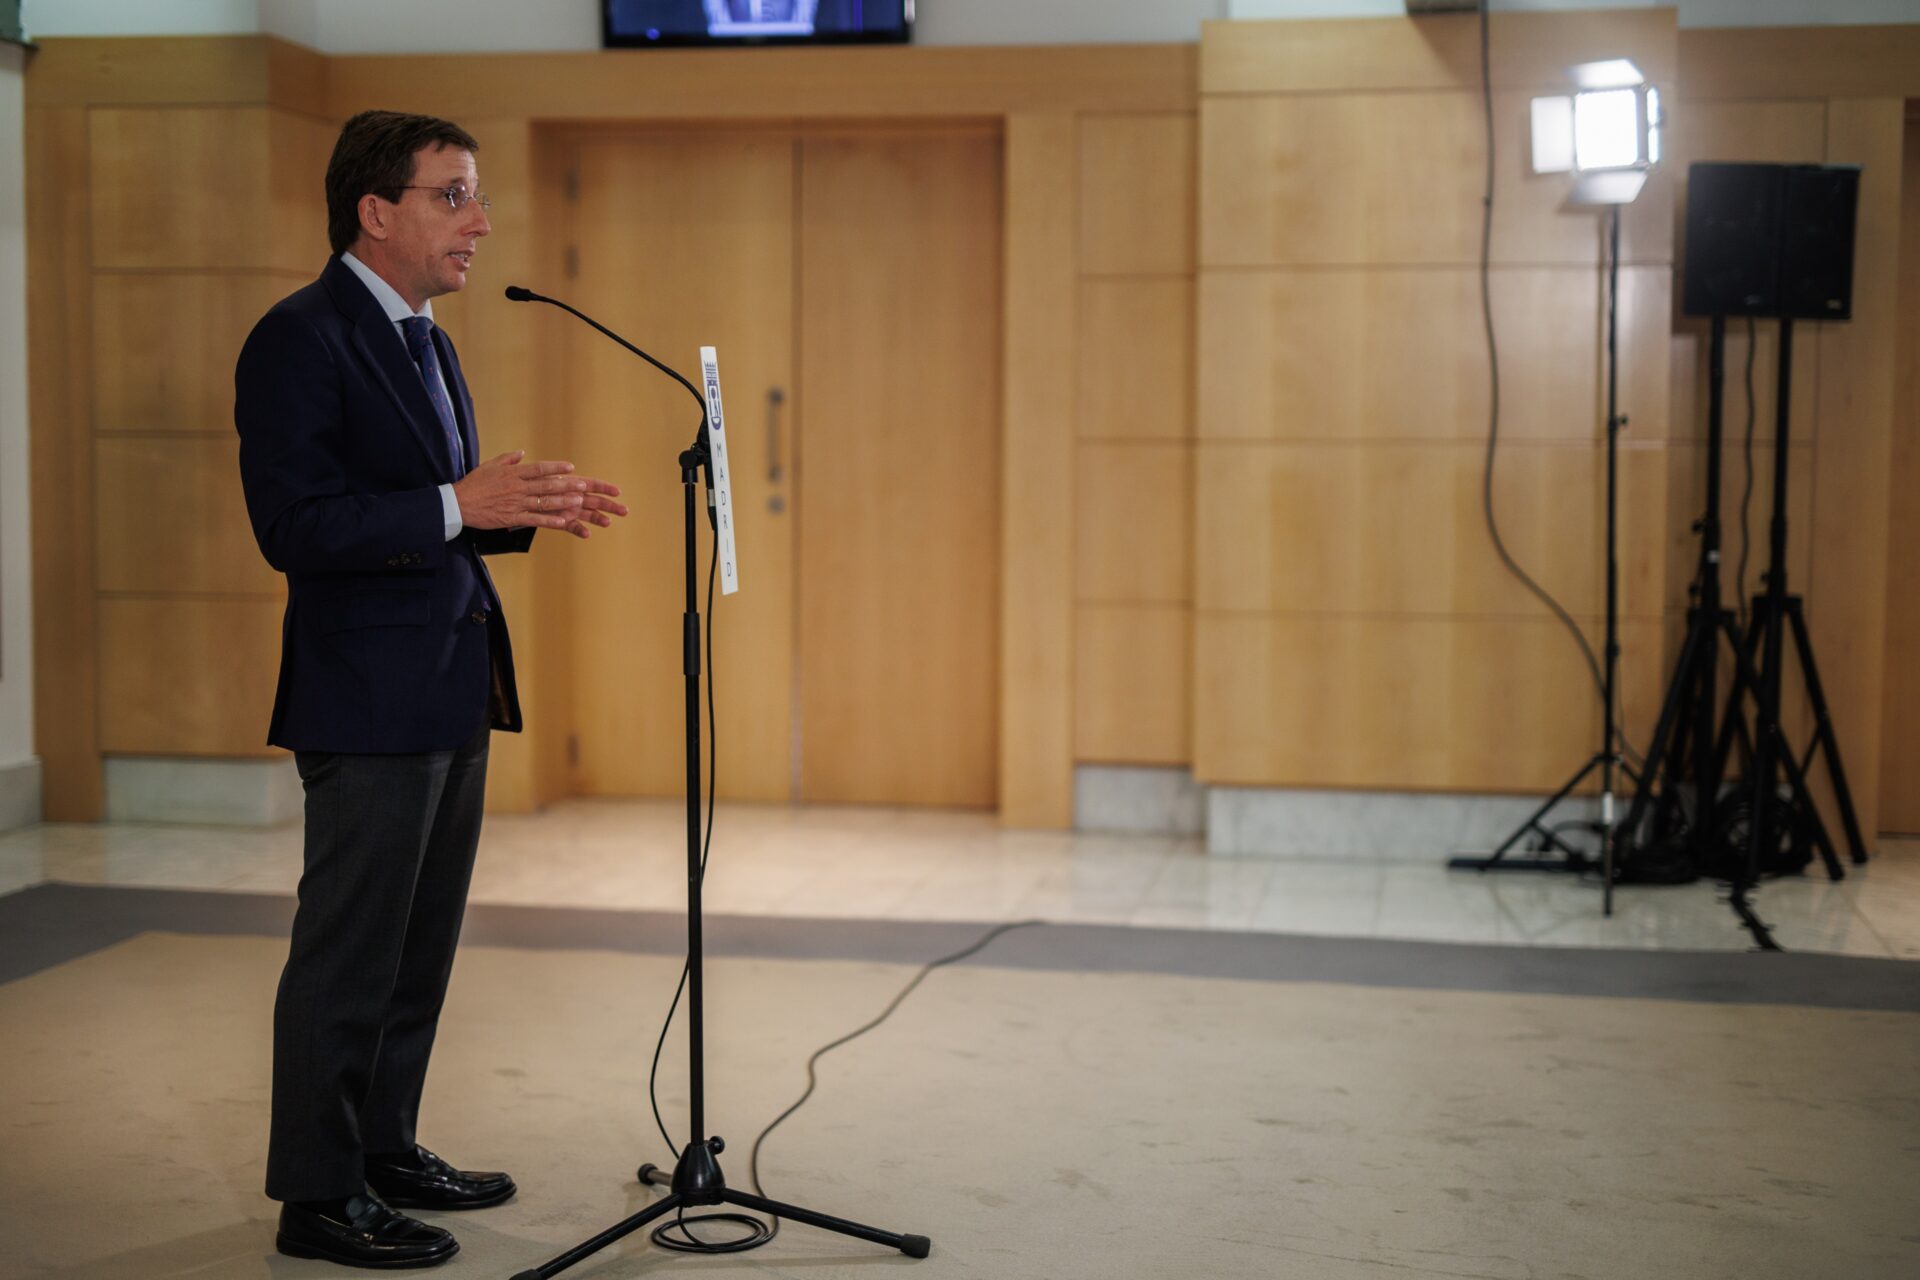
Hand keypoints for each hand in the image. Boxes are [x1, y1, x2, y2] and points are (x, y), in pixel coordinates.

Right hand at [453, 451, 628, 536]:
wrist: (458, 503)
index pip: (538, 469)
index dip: (555, 468)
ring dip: (562, 502)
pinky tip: (562, 522)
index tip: (570, 467)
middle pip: (545, 485)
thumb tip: (522, 452)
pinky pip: (534, 519)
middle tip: (583, 485)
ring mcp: (515, 503)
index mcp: (513, 473)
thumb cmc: (473, 484)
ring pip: (543, 502)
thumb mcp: (490, 466)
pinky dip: (549, 520)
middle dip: (566, 485)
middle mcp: (517, 487)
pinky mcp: (511, 517)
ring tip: (578, 502)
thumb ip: (508, 459)